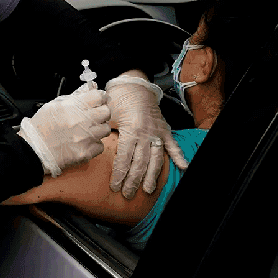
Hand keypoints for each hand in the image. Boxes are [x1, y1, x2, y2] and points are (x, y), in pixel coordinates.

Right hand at [18, 84, 110, 176]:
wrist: (34, 149)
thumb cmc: (41, 127)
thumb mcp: (55, 105)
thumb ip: (75, 96)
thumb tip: (89, 88)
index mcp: (74, 106)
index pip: (99, 96)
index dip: (100, 97)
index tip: (99, 100)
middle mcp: (82, 121)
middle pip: (106, 112)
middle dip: (101, 112)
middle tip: (94, 115)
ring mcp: (86, 137)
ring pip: (106, 129)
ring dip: (99, 128)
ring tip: (88, 130)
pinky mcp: (86, 152)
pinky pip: (100, 146)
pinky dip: (95, 144)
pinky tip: (85, 142)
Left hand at [106, 73, 188, 198]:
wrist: (134, 83)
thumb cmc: (118, 98)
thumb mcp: (107, 114)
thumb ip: (102, 131)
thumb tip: (93, 145)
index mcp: (131, 130)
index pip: (125, 158)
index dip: (120, 174)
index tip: (115, 186)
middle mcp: (145, 133)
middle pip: (140, 163)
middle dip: (133, 180)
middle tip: (128, 194)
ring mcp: (156, 132)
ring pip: (155, 158)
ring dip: (152, 176)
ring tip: (148, 189)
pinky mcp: (164, 129)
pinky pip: (172, 144)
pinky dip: (178, 155)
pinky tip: (183, 167)